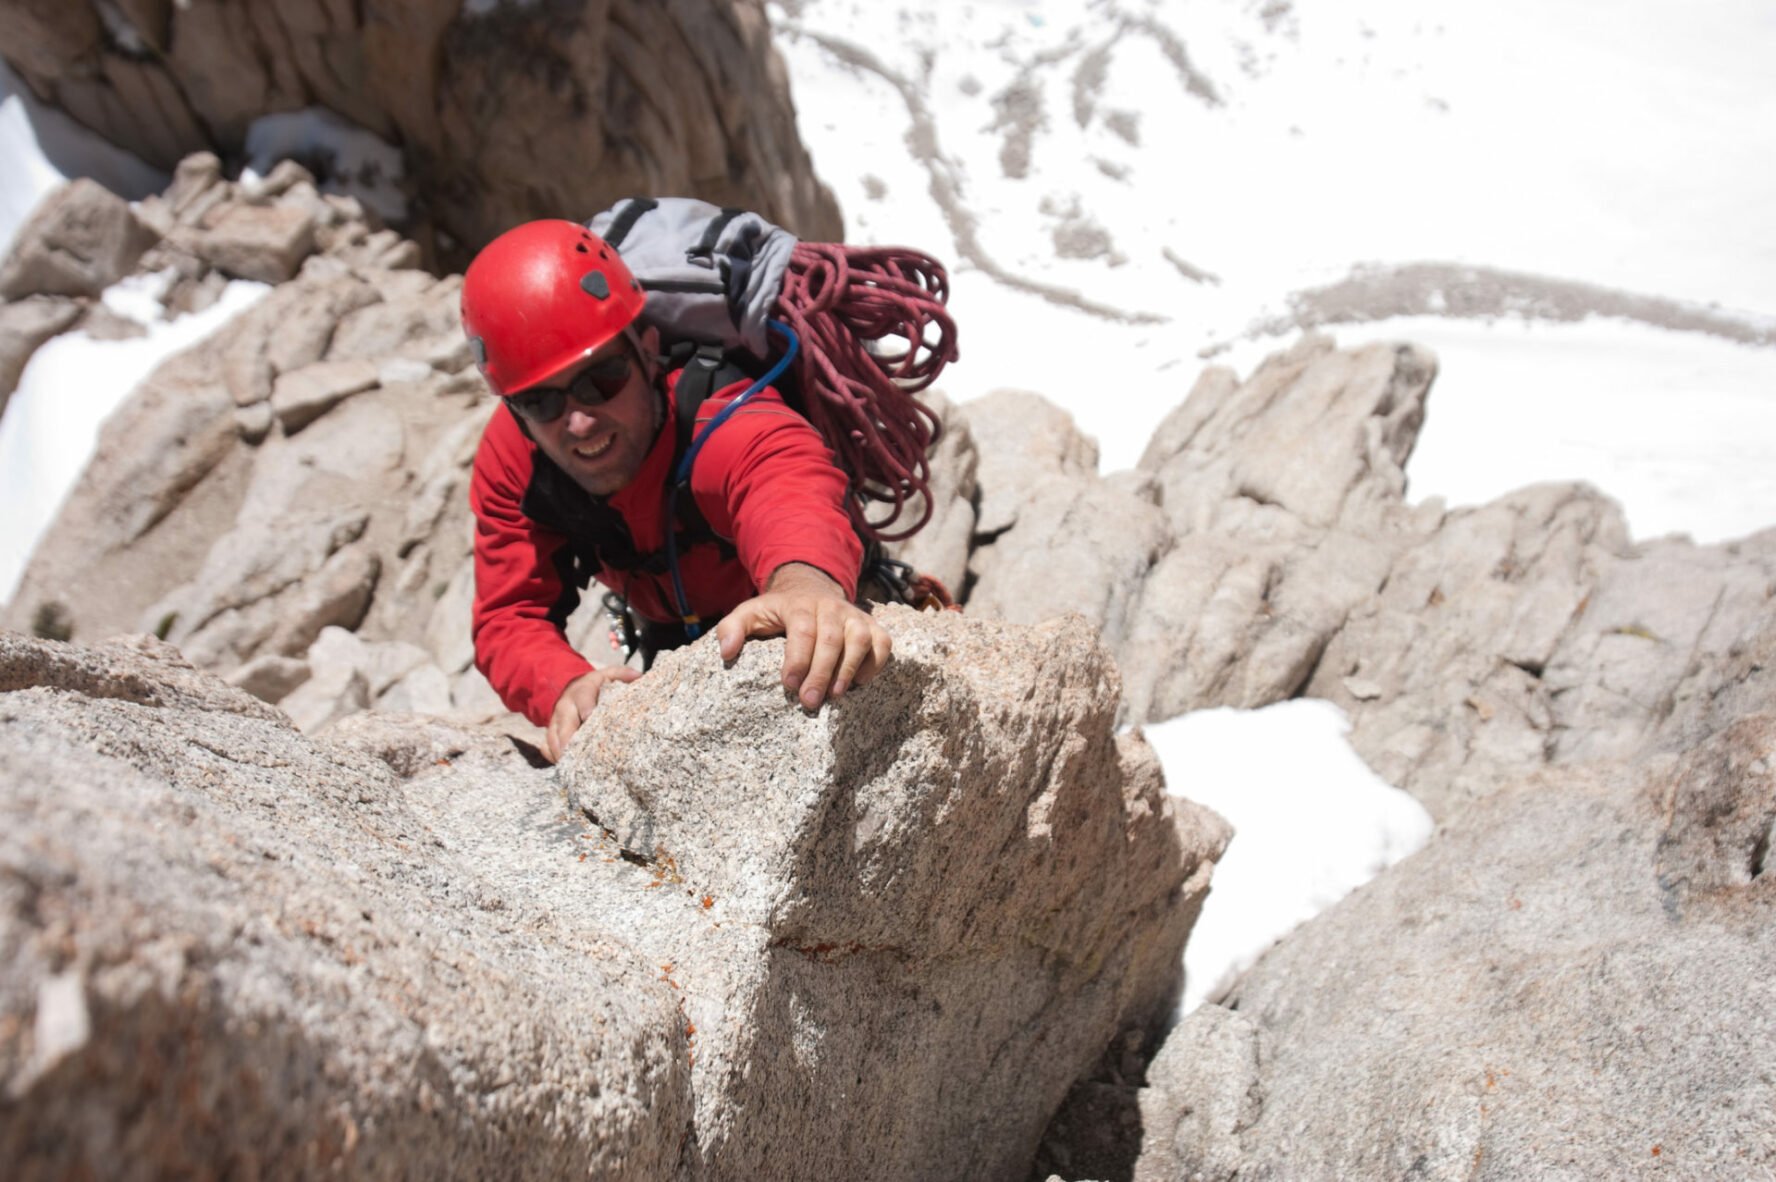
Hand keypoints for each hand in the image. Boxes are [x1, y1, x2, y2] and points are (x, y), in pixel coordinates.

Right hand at [545, 665, 641, 761]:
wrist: (571, 688)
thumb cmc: (596, 686)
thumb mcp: (608, 675)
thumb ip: (622, 674)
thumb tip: (638, 676)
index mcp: (581, 691)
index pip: (582, 698)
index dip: (585, 706)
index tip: (589, 716)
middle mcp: (565, 706)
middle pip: (564, 723)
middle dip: (568, 739)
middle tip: (574, 754)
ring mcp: (556, 720)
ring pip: (553, 738)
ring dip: (560, 752)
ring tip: (571, 769)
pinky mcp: (551, 732)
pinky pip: (548, 746)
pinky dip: (554, 757)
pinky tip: (565, 769)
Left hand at [716, 563, 891, 709]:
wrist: (811, 588)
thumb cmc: (778, 610)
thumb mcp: (751, 612)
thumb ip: (732, 628)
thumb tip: (725, 652)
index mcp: (800, 605)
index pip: (802, 631)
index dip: (798, 659)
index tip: (790, 685)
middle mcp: (831, 607)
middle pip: (831, 639)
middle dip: (821, 672)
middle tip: (810, 702)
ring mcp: (854, 616)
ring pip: (860, 639)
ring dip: (850, 669)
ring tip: (835, 696)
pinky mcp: (871, 625)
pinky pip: (882, 642)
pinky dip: (876, 663)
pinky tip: (860, 682)